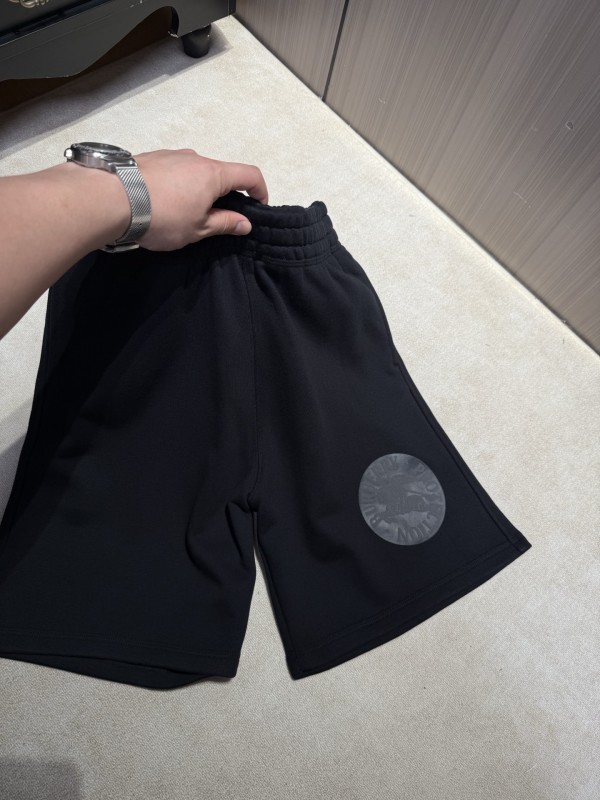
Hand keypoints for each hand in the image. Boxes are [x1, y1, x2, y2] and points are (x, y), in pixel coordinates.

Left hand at [131, 148, 268, 250]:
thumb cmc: (161, 217)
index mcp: (213, 174)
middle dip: (224, 194)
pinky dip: (177, 185)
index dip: (260, 191)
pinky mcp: (149, 158)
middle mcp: (195, 158)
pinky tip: (162, 203)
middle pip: (220, 173)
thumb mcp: (198, 229)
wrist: (110, 199)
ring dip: (198, 190)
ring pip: (194, 171)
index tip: (258, 208)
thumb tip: (245, 223)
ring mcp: (170, 155)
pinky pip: (173, 170)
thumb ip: (224, 223)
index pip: (250, 175)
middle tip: (216, 220)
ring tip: (183, 214)